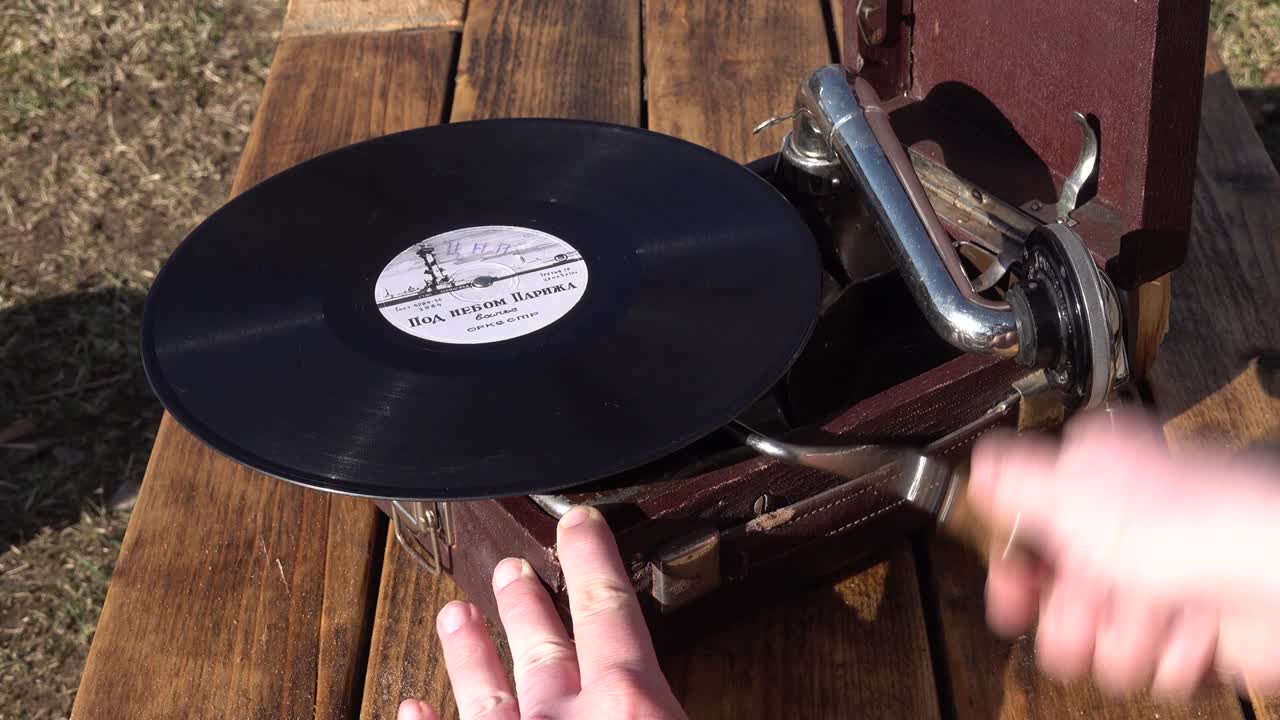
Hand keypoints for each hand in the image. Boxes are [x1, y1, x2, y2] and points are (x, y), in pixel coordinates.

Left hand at [397, 505, 687, 719]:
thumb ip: (677, 705)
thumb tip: (680, 699)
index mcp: (628, 707)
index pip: (608, 610)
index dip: (594, 559)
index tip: (580, 523)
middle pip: (542, 645)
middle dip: (525, 601)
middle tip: (510, 568)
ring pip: (485, 695)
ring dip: (468, 652)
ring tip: (454, 615)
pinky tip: (411, 706)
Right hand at [968, 407, 1279, 697]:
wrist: (1273, 580)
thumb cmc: (1190, 524)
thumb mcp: (1070, 497)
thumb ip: (1014, 483)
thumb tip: (980, 466)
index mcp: (1100, 478)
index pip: (1032, 527)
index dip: (1014, 568)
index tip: (1007, 594)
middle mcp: (1133, 526)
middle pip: (1066, 591)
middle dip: (1072, 616)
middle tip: (1079, 620)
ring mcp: (1166, 578)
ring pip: (1108, 635)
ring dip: (1125, 639)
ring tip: (1145, 621)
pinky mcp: (1196, 627)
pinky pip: (1156, 661)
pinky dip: (1170, 654)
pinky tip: (1185, 632)